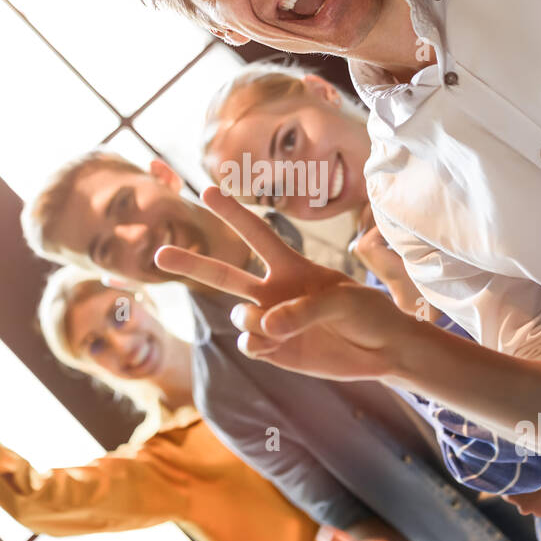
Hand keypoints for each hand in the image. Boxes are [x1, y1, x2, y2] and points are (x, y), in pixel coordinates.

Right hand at [155, 187, 422, 381]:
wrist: (383, 351)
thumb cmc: (368, 312)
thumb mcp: (344, 300)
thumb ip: (302, 310)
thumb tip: (263, 328)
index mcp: (292, 267)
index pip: (257, 235)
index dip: (233, 213)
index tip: (208, 189)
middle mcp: (274, 291)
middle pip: (223, 274)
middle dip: (191, 263)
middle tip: (158, 253)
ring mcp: (271, 321)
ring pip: (240, 316)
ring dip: (255, 320)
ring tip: (282, 328)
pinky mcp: (274, 350)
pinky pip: (249, 344)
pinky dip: (260, 344)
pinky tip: (281, 346)